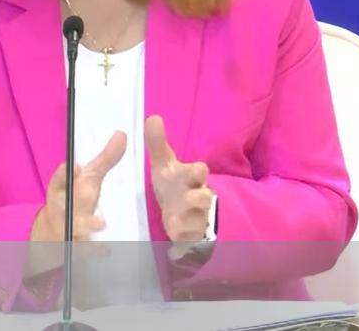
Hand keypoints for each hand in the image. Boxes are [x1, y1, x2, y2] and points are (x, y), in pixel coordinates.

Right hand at [29, 131, 126, 242]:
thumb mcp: (89, 179)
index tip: (74, 165)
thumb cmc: (75, 199)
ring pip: (74, 227)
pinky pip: (81, 250)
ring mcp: (65, 227)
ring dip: (87, 225)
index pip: (60, 179)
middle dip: (77, 191)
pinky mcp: (71, 245)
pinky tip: (106, 250)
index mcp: (61, 188)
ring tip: (101, 224)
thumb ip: (106, 159)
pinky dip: (92, 251)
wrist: (53, 232)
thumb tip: (123, 134)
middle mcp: (62, 207)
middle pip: (68, 204)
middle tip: (91, 194)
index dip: (64, 173)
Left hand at [145, 115, 215, 258]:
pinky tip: (173, 239)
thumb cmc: (172, 183)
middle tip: (188, 198)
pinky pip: (190, 240)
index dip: (198, 171)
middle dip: (199, 198)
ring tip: (174, 219)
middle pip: (206, 198)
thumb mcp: (164, 163)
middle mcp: (197, 197)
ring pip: (199, 221)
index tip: (195, 170)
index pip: (200, 171)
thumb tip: (153, 118)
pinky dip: (182, 240)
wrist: (182, 210)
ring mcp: (196, 217)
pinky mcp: (191, 236)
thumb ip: (158, 143)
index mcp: (190, 178)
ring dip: (187, 220)